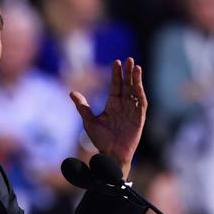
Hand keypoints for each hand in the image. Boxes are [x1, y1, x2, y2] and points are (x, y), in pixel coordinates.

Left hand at [70, 58, 146, 178]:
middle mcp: (123, 105)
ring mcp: (132, 111)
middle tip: (129, 59)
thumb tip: (72, 92)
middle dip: (128, 73)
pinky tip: (139, 84)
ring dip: (136, 79)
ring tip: (136, 66)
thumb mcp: (89, 121)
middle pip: (127, 85)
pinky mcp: (139, 118)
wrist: (110, 154)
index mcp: (112, 104)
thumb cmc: (100, 140)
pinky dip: (141, 93)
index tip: (117, 62)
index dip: (116, 74)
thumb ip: (82, 106)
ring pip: (135, 91)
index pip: (115, 85)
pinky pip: (141, 103)